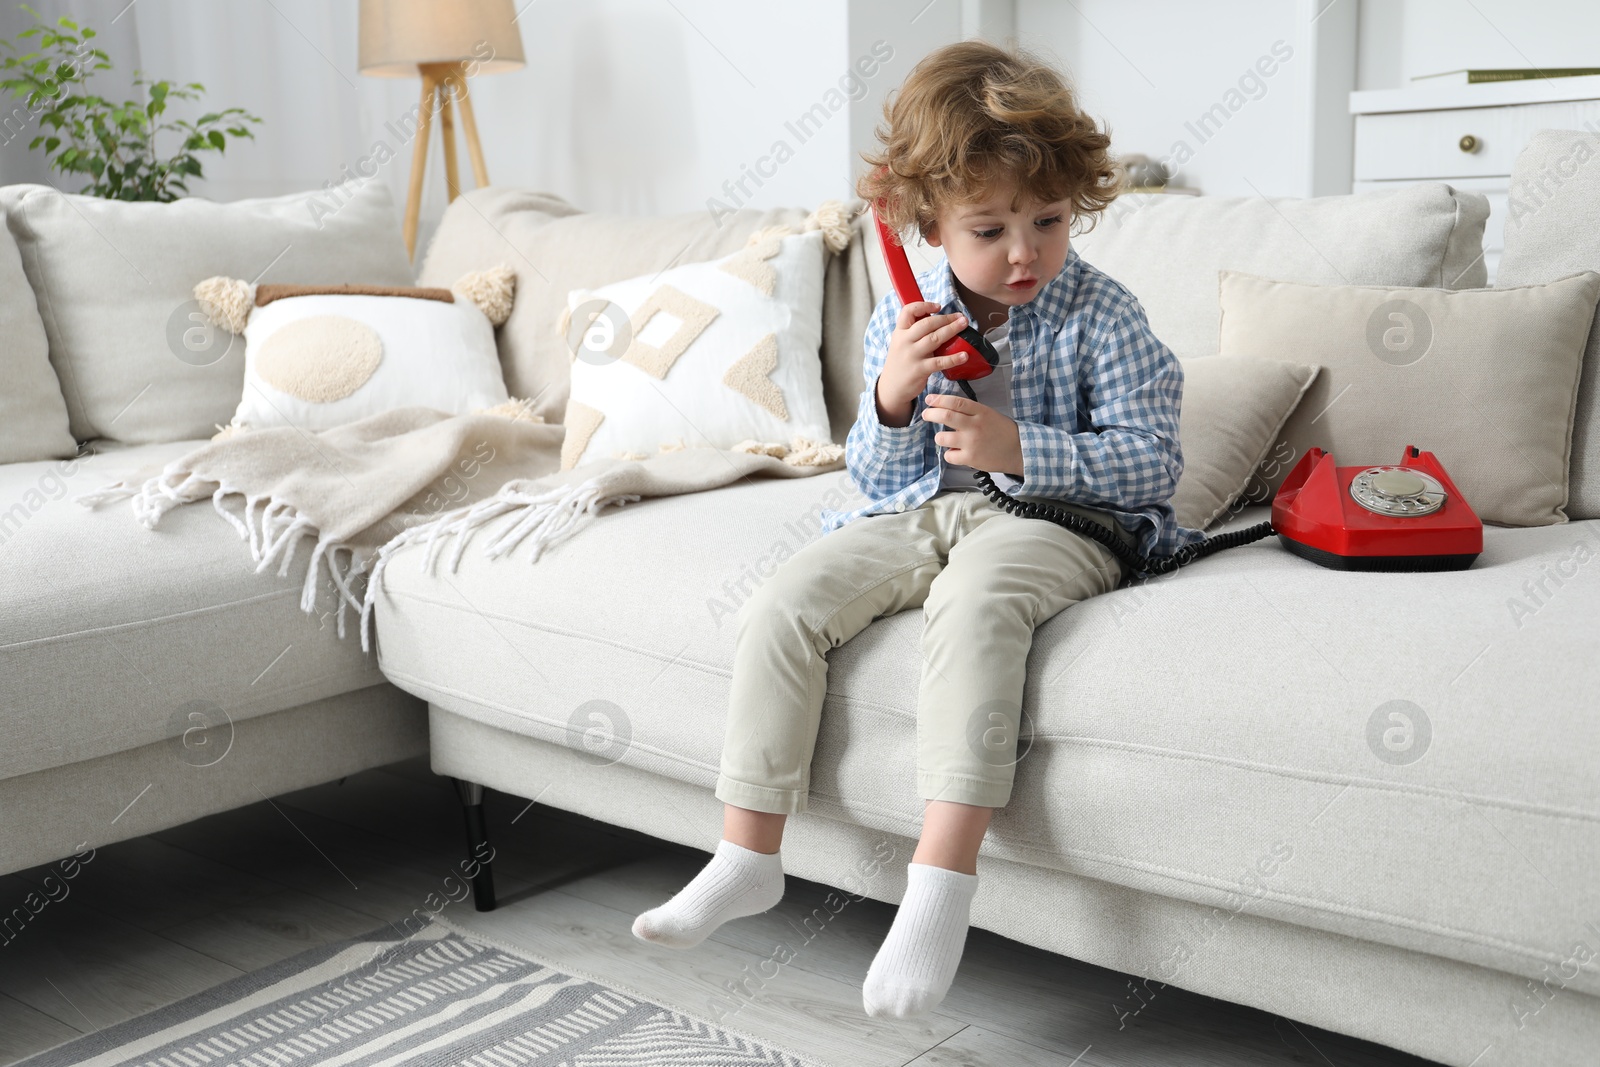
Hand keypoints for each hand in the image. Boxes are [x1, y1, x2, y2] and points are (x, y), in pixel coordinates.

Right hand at [877, 301, 972, 418]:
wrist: (891, 388)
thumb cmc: (901, 363)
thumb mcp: (901, 343)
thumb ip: (914, 332)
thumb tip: (937, 320)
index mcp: (900, 332)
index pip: (908, 311)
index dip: (924, 305)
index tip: (938, 307)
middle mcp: (904, 341)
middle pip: (927, 324)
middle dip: (946, 318)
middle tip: (960, 317)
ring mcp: (912, 355)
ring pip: (934, 338)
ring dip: (951, 330)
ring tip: (964, 325)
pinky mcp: (919, 370)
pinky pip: (939, 362)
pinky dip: (953, 358)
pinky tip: (964, 355)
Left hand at [921, 393, 1023, 475]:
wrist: (1018, 450)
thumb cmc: (1003, 432)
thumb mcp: (989, 414)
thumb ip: (970, 411)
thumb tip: (947, 407)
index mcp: (981, 412)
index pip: (956, 402)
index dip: (939, 400)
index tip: (930, 399)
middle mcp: (975, 426)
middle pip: (945, 416)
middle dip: (931, 414)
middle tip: (926, 415)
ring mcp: (971, 443)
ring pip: (942, 438)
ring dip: (940, 437)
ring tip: (946, 438)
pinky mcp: (970, 458)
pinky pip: (949, 455)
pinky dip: (950, 454)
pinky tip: (956, 452)